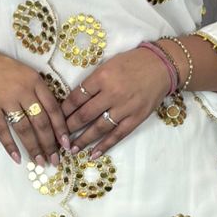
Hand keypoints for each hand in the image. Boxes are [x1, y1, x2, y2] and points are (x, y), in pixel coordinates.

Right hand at [0, 35, 69, 164]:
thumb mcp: (24, 72)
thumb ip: (36, 91)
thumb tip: (49, 116)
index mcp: (35, 81)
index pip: (54, 108)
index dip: (61, 129)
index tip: (66, 144)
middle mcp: (23, 90)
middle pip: (41, 122)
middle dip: (50, 144)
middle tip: (55, 160)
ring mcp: (5, 99)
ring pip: (25, 129)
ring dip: (34, 148)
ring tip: (40, 162)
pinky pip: (2, 130)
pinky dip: (10, 146)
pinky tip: (17, 158)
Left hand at [62, 46, 177, 155]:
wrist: (161, 66)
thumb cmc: (132, 62)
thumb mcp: (108, 64)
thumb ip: (93, 81)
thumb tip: (75, 100)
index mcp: (102, 77)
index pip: (77, 97)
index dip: (64, 110)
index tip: (55, 118)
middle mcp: (112, 93)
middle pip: (85, 114)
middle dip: (69, 127)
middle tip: (57, 137)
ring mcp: (125, 108)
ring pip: (99, 128)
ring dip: (83, 140)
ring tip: (71, 148)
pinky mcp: (136, 118)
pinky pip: (117, 135)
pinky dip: (105, 146)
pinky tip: (93, 154)